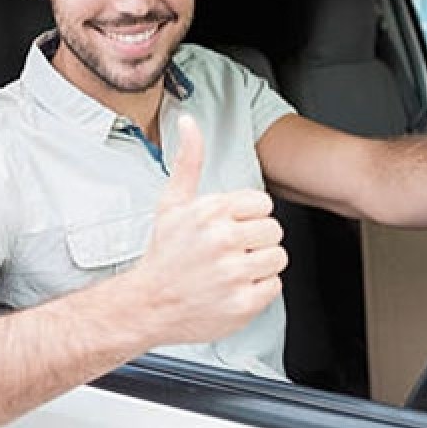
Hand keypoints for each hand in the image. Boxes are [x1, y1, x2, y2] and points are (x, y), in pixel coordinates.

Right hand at [131, 114, 286, 345]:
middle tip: (231, 253)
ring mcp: (234, 273)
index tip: (230, 229)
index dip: (248, 218)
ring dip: (260, 266)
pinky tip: (234, 289)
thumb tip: (188, 123)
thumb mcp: (172, 203)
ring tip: (233, 271)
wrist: (148, 304)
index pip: (264, 205)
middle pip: (274, 231)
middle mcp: (223, 240)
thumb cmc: (164, 254)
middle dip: (256, 241)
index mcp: (211, 211)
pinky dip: (258, 290)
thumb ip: (188, 161)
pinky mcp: (243, 303)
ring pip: (278, 258)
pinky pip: (274, 286)